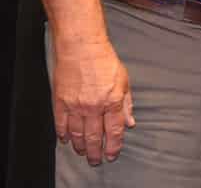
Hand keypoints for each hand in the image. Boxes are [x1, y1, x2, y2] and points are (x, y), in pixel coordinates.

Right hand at [52, 36, 133, 164]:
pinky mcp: (61, 103)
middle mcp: (94, 106)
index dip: (113, 146)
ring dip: (80, 147)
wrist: (82, 48)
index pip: (114, 130)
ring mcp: (75, 106)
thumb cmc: (105, 62)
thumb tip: (130, 123)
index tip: (112, 155)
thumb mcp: (124, 81)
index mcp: (112, 101)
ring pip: (77, 134)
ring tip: (83, 153)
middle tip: (96, 161)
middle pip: (94, 137)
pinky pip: (61, 125)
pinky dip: (64, 135)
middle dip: (96, 152)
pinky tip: (66, 141)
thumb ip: (126, 104)